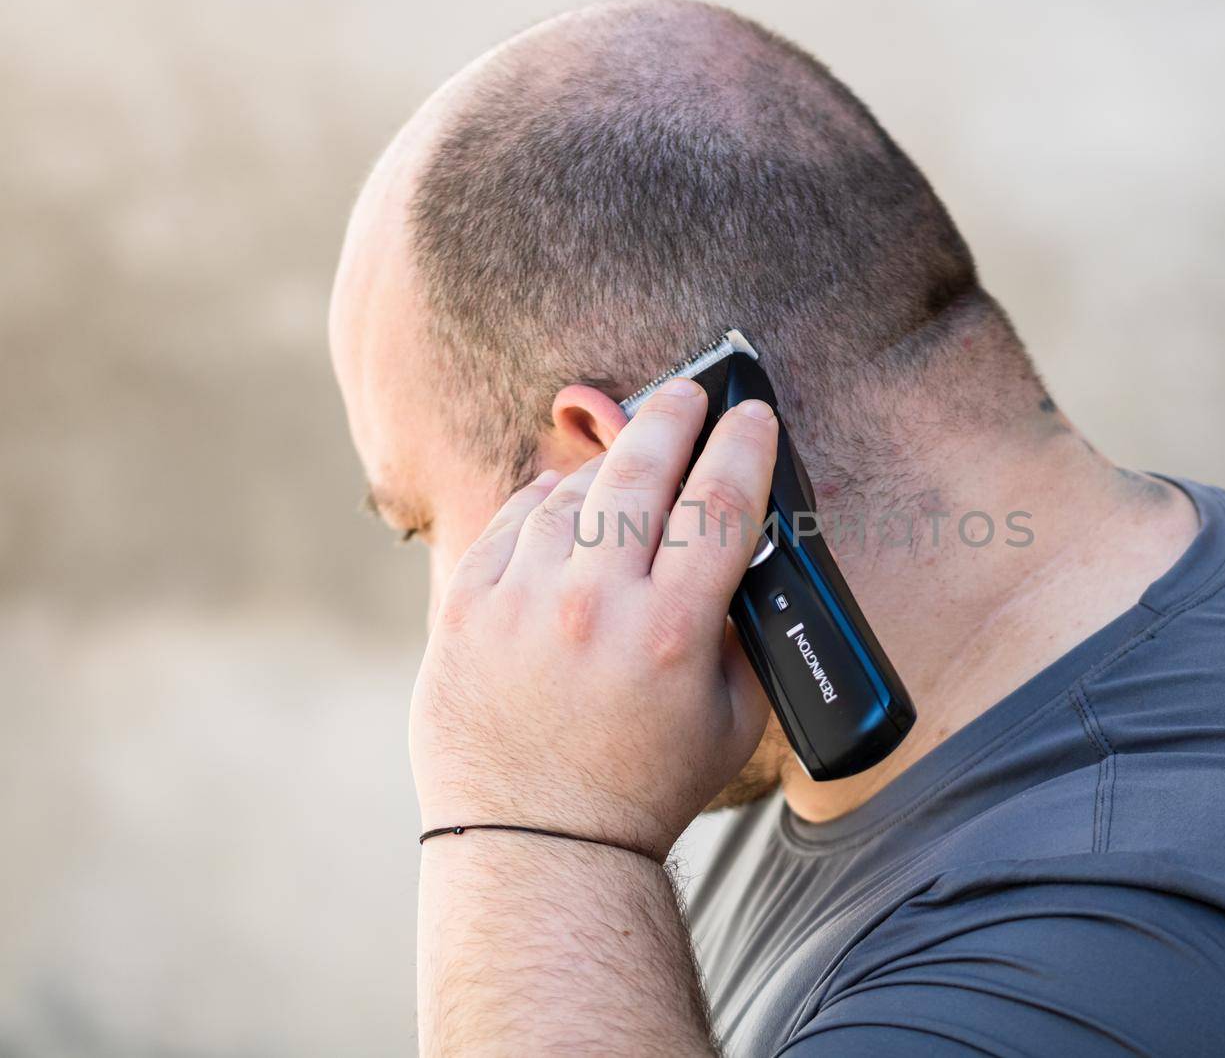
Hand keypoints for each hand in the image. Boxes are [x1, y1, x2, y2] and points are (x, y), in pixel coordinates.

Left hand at [409, 379, 778, 860]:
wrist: (538, 841)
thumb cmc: (645, 786)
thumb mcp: (732, 719)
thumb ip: (738, 631)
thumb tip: (736, 556)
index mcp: (671, 631)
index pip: (720, 502)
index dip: (743, 443)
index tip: (752, 413)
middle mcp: (593, 605)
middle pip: (641, 469)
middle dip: (674, 414)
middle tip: (687, 391)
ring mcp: (519, 602)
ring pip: (572, 490)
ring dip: (608, 463)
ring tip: (629, 459)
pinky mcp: (464, 609)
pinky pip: (512, 523)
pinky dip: (546, 502)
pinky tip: (566, 503)